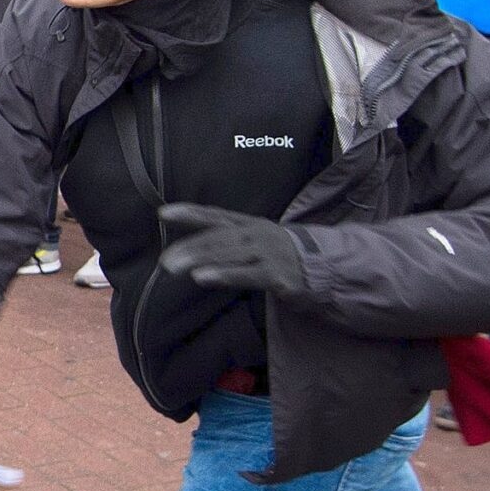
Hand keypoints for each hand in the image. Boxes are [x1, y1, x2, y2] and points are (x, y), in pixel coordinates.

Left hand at [156, 203, 307, 296]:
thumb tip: (193, 249)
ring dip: (198, 260)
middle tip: (164, 261)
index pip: (215, 215)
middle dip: (189, 247)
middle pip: (217, 237)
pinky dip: (222, 274)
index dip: (190, 213)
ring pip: (227, 254)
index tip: (163, 213)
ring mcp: (267, 252)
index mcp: (250, 224)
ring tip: (173, 267)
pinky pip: (245, 274)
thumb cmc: (284, 257)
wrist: (327, 269)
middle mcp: (256, 234)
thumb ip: (229, 243)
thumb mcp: (257, 242)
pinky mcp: (276, 274)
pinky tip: (201, 278)